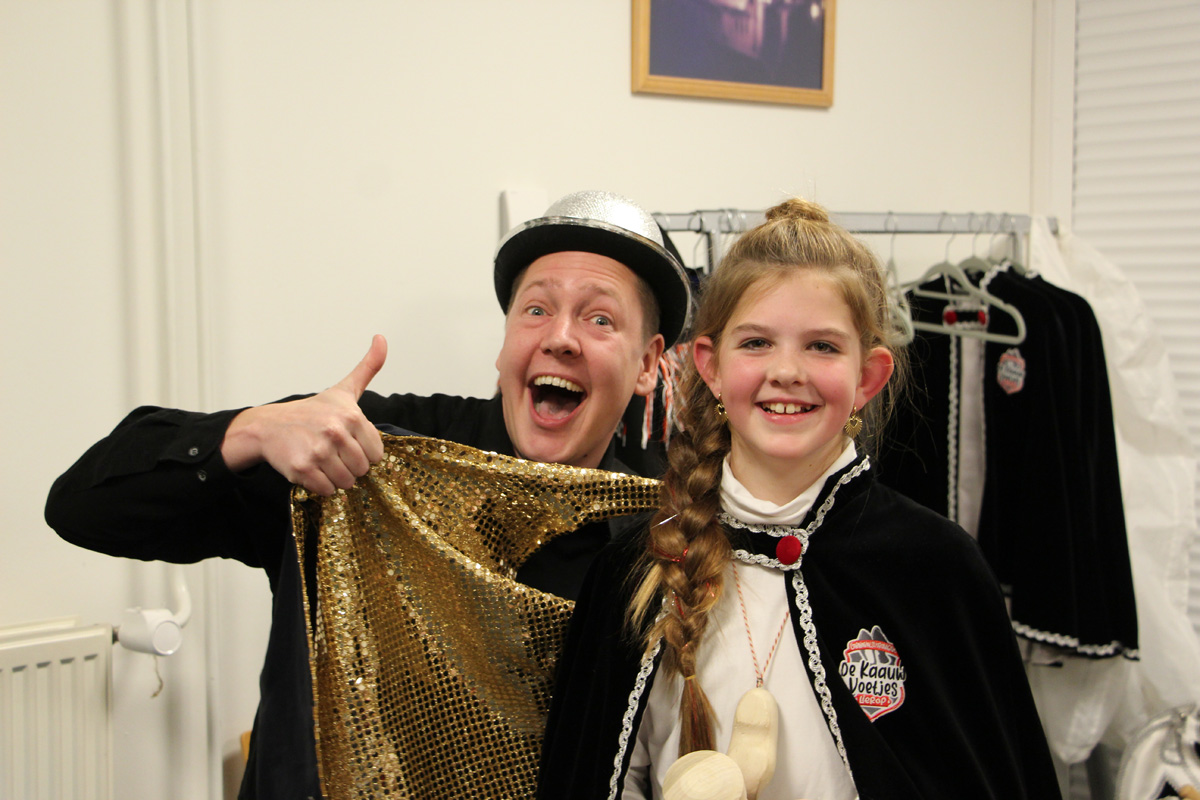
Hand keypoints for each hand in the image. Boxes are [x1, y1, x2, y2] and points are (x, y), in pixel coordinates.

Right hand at [221, 335, 387, 494]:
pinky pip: (327, 491)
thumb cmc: (310, 411)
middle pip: (362, 470)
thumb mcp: (343, 390)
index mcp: (351, 416)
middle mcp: (336, 433)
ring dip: (335, 477)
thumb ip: (368, 367)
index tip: (348, 442)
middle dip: (349, 466)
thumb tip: (382, 338)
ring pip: (346, 483)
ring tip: (322, 460)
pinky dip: (321, 486)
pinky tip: (311, 469)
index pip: (376, 454)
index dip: (363, 452)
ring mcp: (318, 452)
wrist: (268, 426)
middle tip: (332, 452)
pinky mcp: (302, 470)